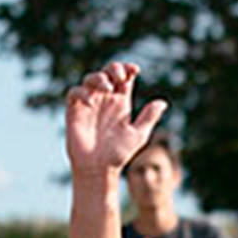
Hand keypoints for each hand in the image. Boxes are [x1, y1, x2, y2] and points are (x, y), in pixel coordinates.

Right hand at [65, 62, 167, 178]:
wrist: (99, 168)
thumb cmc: (119, 154)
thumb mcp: (138, 135)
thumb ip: (148, 117)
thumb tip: (163, 103)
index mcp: (121, 103)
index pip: (124, 78)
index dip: (128, 69)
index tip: (135, 70)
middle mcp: (105, 100)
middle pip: (108, 73)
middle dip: (114, 68)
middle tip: (120, 76)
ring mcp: (89, 104)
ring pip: (90, 79)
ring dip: (99, 78)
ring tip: (107, 87)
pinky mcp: (75, 111)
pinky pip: (74, 93)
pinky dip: (81, 92)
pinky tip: (90, 102)